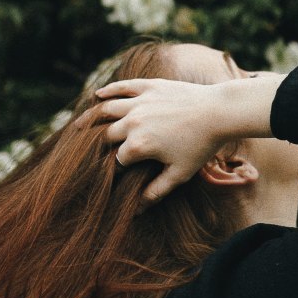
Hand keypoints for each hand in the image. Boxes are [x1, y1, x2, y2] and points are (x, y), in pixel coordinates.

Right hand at [76, 76, 230, 203]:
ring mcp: (139, 102)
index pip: (116, 161)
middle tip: (86, 153)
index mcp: (138, 146)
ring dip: (91, 118)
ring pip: (107, 109)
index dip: (112, 170)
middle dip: (97, 146)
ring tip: (79, 126)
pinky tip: (98, 95)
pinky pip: (122, 87)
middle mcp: (133, 122)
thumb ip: (156, 191)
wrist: (219, 112)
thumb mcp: (179, 174)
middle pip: (105, 135)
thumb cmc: (201, 146)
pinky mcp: (149, 86)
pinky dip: (108, 91)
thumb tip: (137, 210)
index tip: (109, 176)